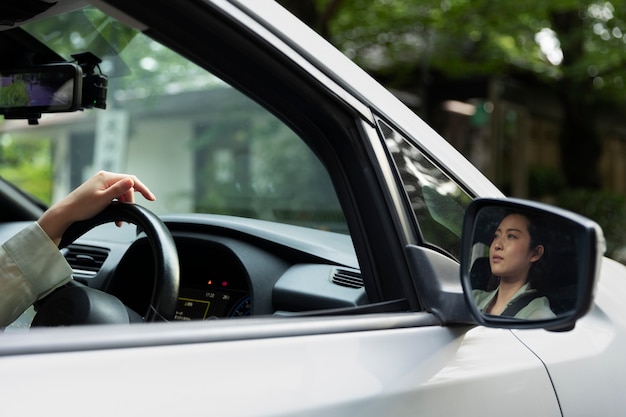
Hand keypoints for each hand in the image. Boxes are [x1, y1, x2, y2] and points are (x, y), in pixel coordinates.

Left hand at [38, 171, 155, 244]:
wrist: (65, 213)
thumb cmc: (82, 207)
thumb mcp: (104, 199)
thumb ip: (119, 189)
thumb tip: (132, 181)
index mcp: (107, 177)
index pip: (131, 180)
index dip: (143, 189)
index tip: (151, 199)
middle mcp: (104, 177)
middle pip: (126, 187)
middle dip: (130, 202)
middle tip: (128, 216)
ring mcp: (101, 183)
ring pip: (120, 193)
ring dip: (124, 205)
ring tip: (121, 220)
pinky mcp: (98, 190)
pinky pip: (113, 195)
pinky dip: (117, 205)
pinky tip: (115, 216)